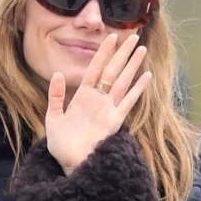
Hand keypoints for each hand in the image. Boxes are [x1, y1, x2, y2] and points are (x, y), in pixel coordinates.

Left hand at [44, 32, 151, 173]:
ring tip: (142, 49)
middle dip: (123, 53)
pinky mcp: (115, 121)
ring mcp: (108, 109)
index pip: (95, 68)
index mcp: (82, 97)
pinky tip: (146, 76)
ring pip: (122, 82)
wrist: (71, 164)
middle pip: (112, 71)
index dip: (103, 53)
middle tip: (133, 36)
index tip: (112, 37)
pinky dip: (137, 89)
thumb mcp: (53, 118)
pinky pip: (128, 102)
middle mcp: (98, 100)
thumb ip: (56, 96)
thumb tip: (57, 73)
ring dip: (133, 65)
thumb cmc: (61, 145)